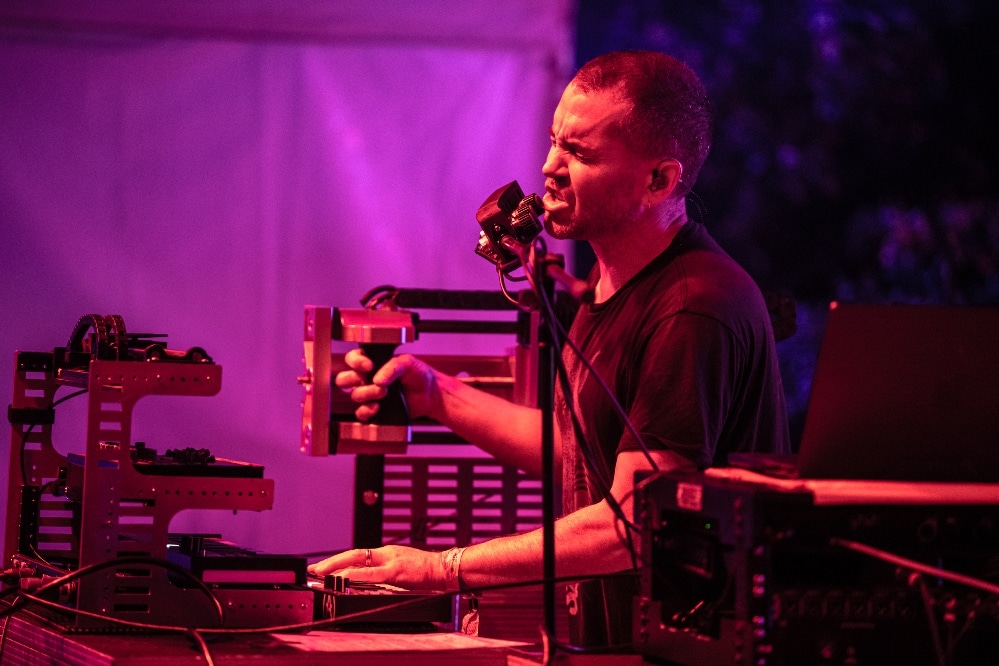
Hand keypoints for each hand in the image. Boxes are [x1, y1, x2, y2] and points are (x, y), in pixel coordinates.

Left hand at [307, 545, 443, 590]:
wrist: (444, 569)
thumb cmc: (425, 572)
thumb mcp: (402, 569)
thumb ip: (385, 572)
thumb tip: (368, 581)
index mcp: (387, 554)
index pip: (358, 555)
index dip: (339, 560)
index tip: (323, 567)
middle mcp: (386, 554)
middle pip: (353, 555)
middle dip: (331, 562)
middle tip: (314, 569)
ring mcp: (391, 562)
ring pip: (358, 562)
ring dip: (337, 567)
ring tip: (321, 573)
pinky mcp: (396, 572)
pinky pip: (371, 574)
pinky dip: (355, 575)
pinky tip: (343, 578)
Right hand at [335, 350, 440, 420]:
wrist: (430, 394)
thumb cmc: (419, 375)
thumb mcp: (408, 362)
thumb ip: (393, 365)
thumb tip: (378, 379)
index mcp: (372, 363)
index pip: (352, 359)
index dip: (356, 361)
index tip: (369, 365)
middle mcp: (367, 378)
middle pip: (344, 379)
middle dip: (353, 378)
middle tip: (369, 378)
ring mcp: (370, 395)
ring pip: (354, 395)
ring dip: (367, 393)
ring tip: (384, 392)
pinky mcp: (375, 411)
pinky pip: (360, 413)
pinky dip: (366, 411)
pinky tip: (377, 407)